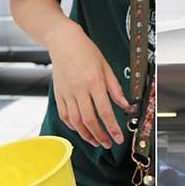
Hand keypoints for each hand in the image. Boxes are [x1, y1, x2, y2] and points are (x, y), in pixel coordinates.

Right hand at [46, 21, 130, 147]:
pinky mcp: (58, 94)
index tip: (118, 138)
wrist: (63, 41)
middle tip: (108, 144)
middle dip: (100, 136)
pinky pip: (64, 115)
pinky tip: (81, 130)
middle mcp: (79, 89)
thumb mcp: (105, 66)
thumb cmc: (85, 51)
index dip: (112, 128)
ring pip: (76, 121)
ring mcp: (67, 93)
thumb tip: (125, 105)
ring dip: (86, 135)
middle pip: (89, 120)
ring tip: (96, 141)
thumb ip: (115, 88)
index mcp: (93, 81)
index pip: (105, 111)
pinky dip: (73, 126)